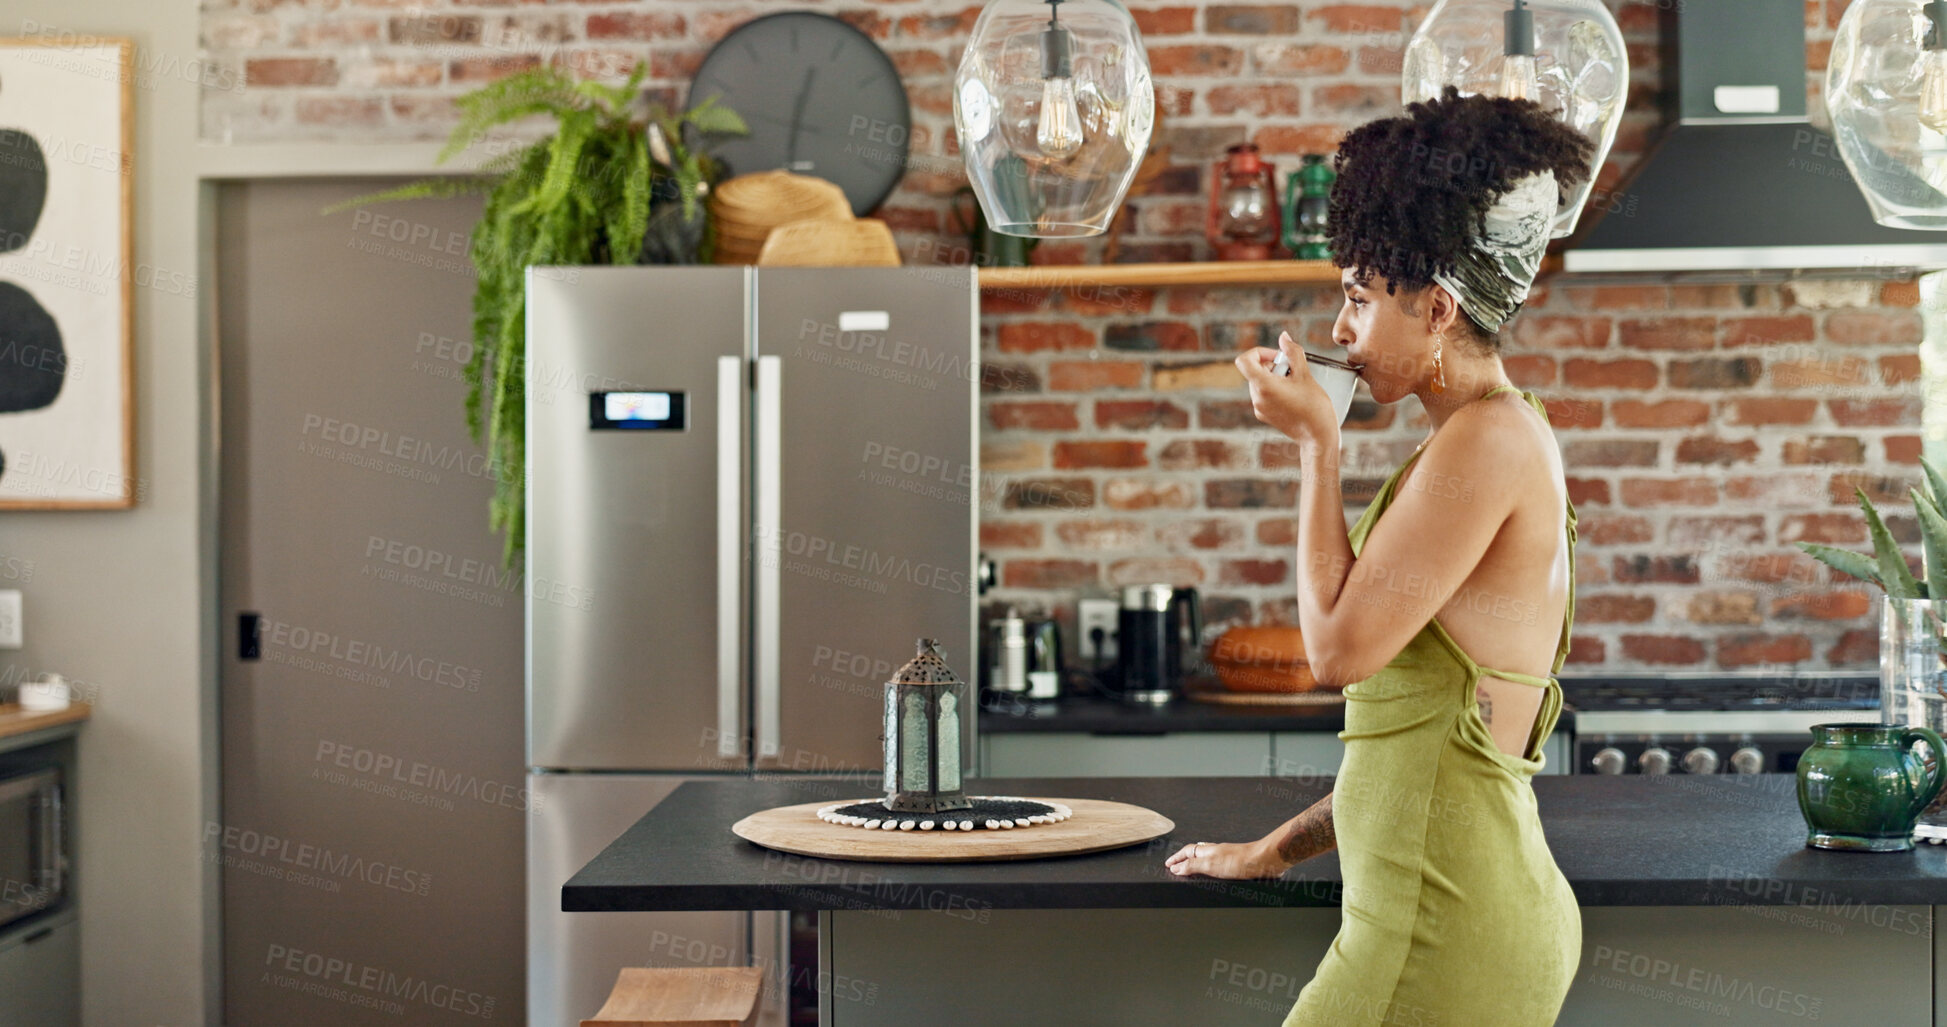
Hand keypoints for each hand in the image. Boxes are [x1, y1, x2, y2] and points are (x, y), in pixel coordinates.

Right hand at [1164, 837, 1293, 879]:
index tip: (1168, 864)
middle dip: (1185, 860)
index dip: (1176, 858)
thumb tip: (1175, 867)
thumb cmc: (1241, 861)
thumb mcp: (1211, 865)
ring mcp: (1228, 858)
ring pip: (1208, 859)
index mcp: (1208, 850)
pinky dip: (1211, 870)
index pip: (1187, 851)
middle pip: (1197, 853)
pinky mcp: (1238, 865)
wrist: (1265, 860)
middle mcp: (1217, 852)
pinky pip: (1219, 866)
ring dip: (1198, 865)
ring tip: (1192, 872)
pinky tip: (1216, 877)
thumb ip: (1192, 866)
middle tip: (1176, 867)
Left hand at [1233, 331, 1337, 442]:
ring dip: (1275, 377)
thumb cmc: (1315, 407)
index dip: (1259, 352)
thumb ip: (1293, 353)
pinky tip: (1294, 395)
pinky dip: (1276, 389)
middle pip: (1255, 370)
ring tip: (1296, 384)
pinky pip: (1264, 394)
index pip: (1244, 360)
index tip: (1278, 357)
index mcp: (1263, 386)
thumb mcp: (1305, 375)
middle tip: (1294, 370)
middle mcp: (1256, 398)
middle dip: (1273, 365)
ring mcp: (1259, 408)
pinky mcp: (1265, 415)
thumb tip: (1283, 337)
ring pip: (1260, 382)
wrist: (1318, 437)